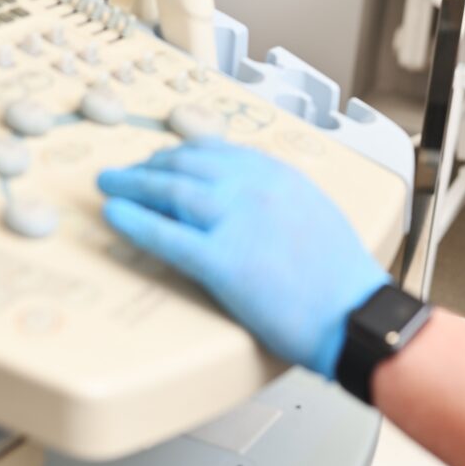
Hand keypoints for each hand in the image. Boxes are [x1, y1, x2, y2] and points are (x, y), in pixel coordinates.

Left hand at [97, 140, 390, 377]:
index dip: (182, 154)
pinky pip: (166, 235)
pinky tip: (114, 216)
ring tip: (109, 186)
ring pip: (170, 191)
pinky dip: (134, 222)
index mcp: (280, 177)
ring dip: (132, 185)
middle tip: (127, 172)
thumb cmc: (343, 279)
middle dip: (149, 166)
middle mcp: (255, 189)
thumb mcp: (316, 218)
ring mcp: (236, 221)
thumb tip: (255, 208)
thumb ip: (282, 203)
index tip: (164, 159)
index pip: (218, 152)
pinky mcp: (222, 261)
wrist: (355, 313)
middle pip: (186, 165)